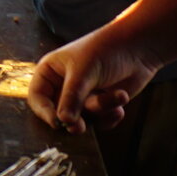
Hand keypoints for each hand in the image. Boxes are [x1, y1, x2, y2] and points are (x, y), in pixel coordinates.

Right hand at [28, 28, 162, 133]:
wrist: (138, 47)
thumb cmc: (105, 51)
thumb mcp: (84, 72)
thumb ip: (71, 97)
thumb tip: (62, 122)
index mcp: (50, 72)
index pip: (38, 98)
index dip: (44, 112)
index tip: (57, 122)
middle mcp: (63, 87)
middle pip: (60, 114)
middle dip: (74, 119)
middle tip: (80, 127)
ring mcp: (82, 98)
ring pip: (84, 119)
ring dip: (102, 109)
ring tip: (119, 94)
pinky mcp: (100, 106)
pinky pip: (100, 123)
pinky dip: (111, 115)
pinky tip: (122, 98)